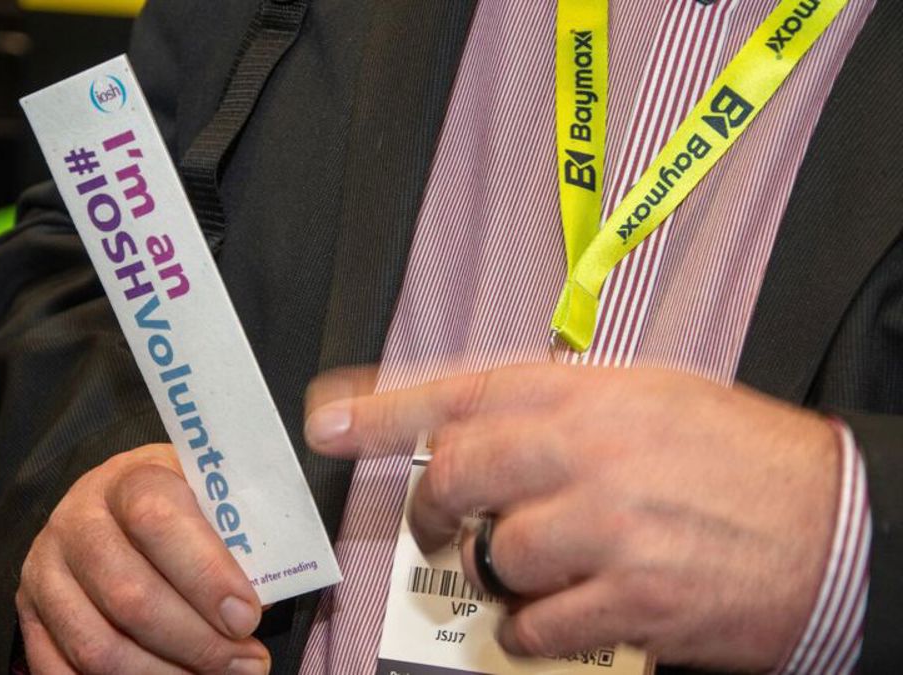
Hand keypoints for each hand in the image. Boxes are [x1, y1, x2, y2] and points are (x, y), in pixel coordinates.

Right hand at [16, 444, 269, 673]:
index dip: (206, 575)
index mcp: (128, 480)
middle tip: (249, 664)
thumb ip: (237, 535)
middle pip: (128, 595)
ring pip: (97, 645)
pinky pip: (63, 671)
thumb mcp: (212, 496)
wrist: (115, 503)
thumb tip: (264, 600)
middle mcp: (76, 521)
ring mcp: (45, 570)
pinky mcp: (29, 614)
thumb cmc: (183, 506)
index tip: (249, 617)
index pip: (158, 520)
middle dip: (197, 642)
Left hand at [305, 365, 840, 671]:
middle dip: (436, 509)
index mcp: (590, 391)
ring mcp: (609, 526)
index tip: (328, 421)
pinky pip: (534, 624)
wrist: (838, 523)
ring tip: (543, 567)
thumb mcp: (651, 396)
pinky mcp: (632, 598)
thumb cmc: (741, 458)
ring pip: (494, 556)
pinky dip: (532, 629)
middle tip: (447, 524)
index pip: (461, 389)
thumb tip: (479, 422)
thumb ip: (560, 403)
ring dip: (501, 572)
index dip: (382, 408)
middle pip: (456, 476)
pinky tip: (563, 614)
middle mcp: (591, 449)